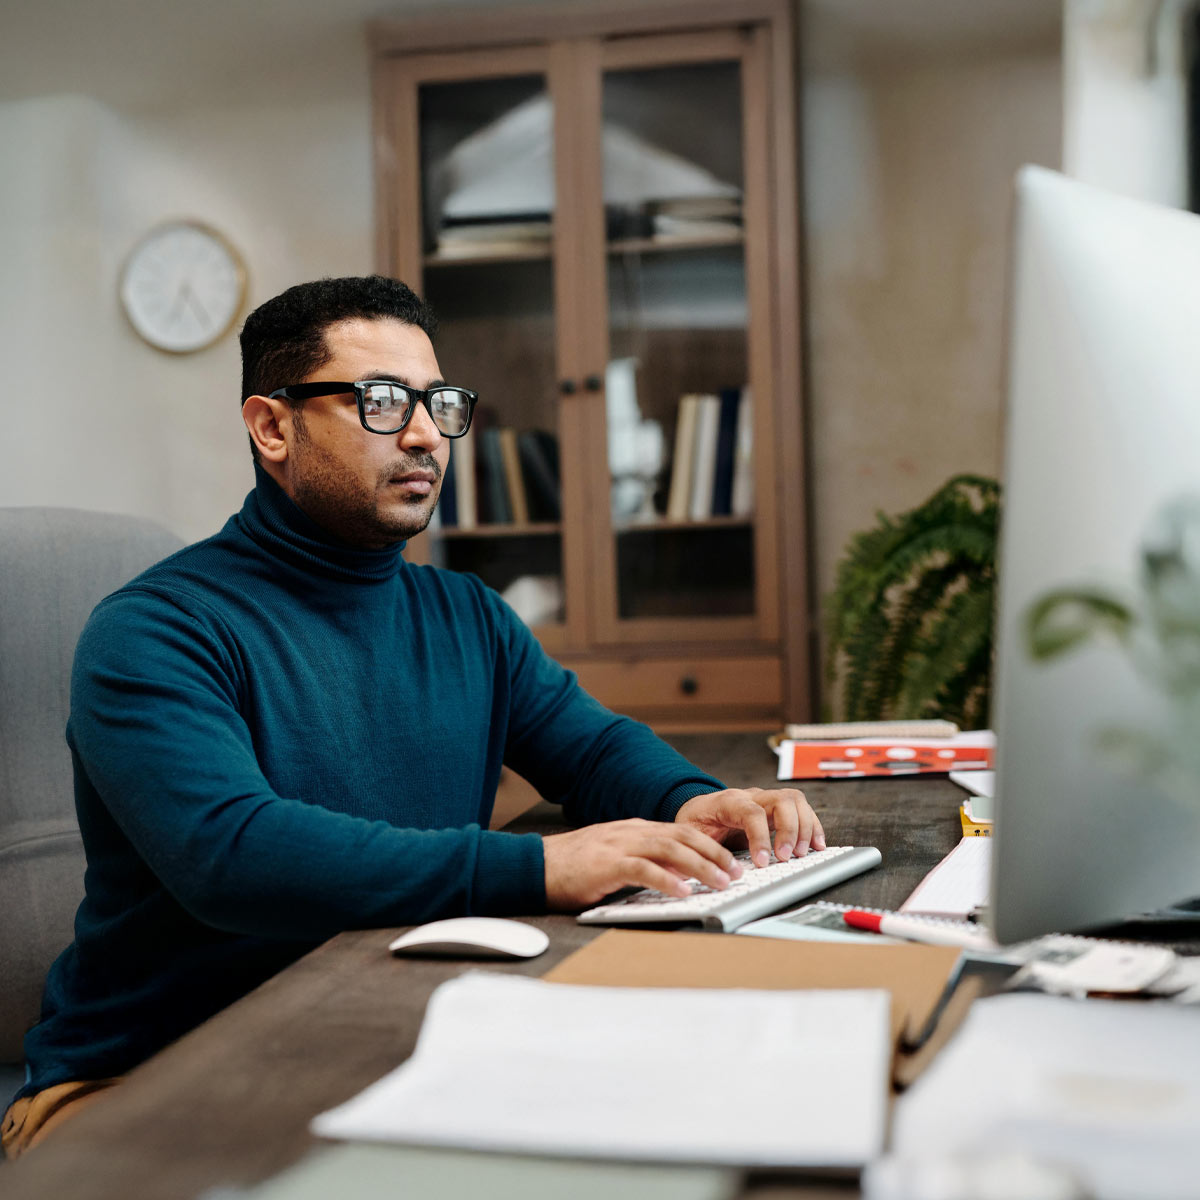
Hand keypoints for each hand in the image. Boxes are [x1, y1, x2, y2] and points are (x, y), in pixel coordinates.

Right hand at [542, 819, 743, 910]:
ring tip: (721, 882)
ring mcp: (619, 846)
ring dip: (700, 867)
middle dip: (714, 853)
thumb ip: (644, 861)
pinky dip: (667, 880)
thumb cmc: (573, 866)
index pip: (682, 831)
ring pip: (670, 849)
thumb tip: (677, 876)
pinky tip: (684, 892)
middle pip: (683, 836)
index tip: (731, 862)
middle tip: (737, 872)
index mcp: (634, 830)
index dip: (710, 845)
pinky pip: (643, 869)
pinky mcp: (606, 864)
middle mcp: (631, 832)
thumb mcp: (614, 857)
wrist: (536, 864)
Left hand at [674, 787, 825, 867]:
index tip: (763, 861)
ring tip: (801, 853)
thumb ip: (702, 848)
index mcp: (728, 801)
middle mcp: (752, 796)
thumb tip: (716, 869)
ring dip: (804, 828)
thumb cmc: (696, 821)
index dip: (760, 837)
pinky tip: (816, 845)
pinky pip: (802, 810)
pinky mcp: (778, 809)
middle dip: (789, 830)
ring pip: (795, 801)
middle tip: (785, 857)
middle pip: (781, 800)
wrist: (698, 809)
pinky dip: (813, 827)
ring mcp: (767, 800)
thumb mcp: (689, 834)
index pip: (752, 812)